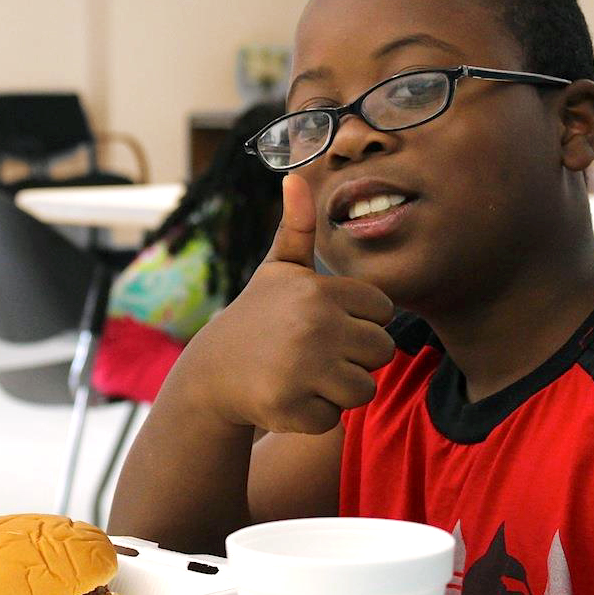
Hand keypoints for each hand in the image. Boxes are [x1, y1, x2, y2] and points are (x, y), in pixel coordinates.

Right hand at [181, 173, 394, 433]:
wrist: (211, 372)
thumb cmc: (255, 318)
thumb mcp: (277, 271)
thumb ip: (298, 228)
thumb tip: (295, 176)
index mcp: (319, 291)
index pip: (383, 313)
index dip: (358, 322)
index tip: (322, 324)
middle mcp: (314, 326)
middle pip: (381, 352)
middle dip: (353, 358)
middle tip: (313, 354)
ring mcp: (302, 368)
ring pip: (364, 389)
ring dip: (337, 389)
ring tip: (301, 375)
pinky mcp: (291, 407)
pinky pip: (335, 418)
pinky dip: (314, 415)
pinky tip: (287, 397)